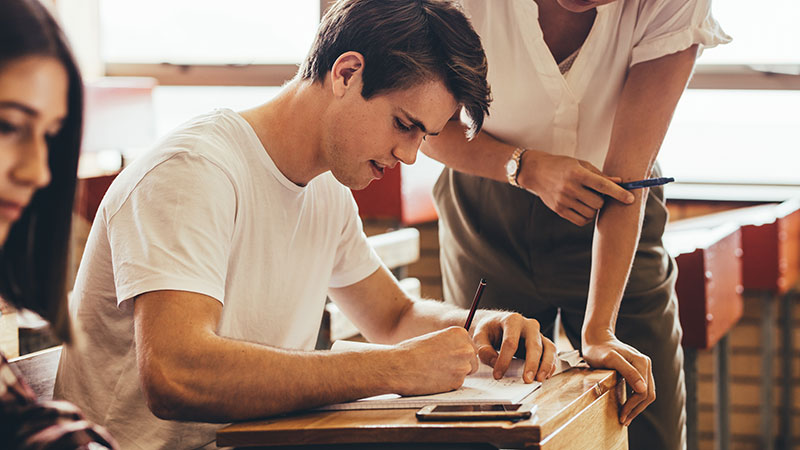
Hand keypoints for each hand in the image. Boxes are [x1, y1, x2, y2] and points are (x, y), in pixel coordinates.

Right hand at [392, 327, 477, 395]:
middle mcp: (465, 348)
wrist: (399, 366)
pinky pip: (458, 384)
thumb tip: (458, 352)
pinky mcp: (457, 382)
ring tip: (435, 371)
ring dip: (454, 374)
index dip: (457, 353)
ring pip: (466, 373)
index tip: (446, 356)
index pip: (469, 346)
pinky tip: (433, 379)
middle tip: (441, 365)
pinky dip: (448, 384)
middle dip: (460, 364)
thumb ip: (450, 343)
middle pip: (472, 360)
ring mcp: (463, 366)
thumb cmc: (411, 351)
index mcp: (459, 333)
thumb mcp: (434, 338)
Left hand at [471, 311, 555, 383]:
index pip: (510, 342)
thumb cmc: (490, 330)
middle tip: (526, 380)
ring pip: (548, 348)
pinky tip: (544, 376)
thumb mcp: (480, 336)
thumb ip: (484, 349)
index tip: (498, 375)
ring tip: (539, 379)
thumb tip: (495, 363)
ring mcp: (538, 334)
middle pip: (533, 345)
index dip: (504, 360)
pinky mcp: (543, 342)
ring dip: (545, 365)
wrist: (497, 324)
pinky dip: (550, 365)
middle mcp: (528, 325)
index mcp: (512, 320)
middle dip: (531, 364)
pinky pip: (551, 353)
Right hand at [517, 150, 633, 225]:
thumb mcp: (580, 164)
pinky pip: (581, 220)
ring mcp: (563, 200)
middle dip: (603, 200)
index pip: (603, 185)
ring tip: (589, 199)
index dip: (619, 193)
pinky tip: (584, 208)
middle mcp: (570, 188)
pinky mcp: (559, 210)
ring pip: (590, 213)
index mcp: (577, 173)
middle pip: (598, 203)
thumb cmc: (562, 166)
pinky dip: (587, 217)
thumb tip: (619, 182)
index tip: (630, 199)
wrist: (536, 172)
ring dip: (595, 209)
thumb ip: (600, 175)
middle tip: (598, 194)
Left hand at [582, 331, 654, 425]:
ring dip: (637, 407)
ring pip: (647, 393)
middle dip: (636, 409)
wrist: (596, 338)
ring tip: (626, 417)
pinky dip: (636, 400)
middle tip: (623, 421)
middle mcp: (645, 364)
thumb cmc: (599, 349)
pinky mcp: (638, 370)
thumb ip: (627, 371)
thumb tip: (643, 389)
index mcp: (641, 363)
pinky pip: (642, 389)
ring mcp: (643, 367)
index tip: (621, 415)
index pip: (643, 391)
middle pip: (648, 394)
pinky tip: (628, 407)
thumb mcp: (610, 359)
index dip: (633, 406)